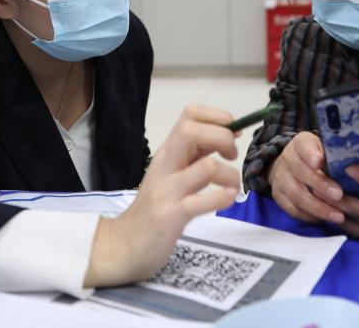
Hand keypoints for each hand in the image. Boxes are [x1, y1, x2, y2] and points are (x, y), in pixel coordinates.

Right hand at [84, 104, 239, 286]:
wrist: (126, 245)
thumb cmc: (156, 207)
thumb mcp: (174, 173)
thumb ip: (197, 154)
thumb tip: (228, 133)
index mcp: (168, 151)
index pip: (190, 113)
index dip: (217, 116)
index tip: (232, 134)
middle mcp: (165, 165)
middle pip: (191, 130)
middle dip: (222, 137)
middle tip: (230, 156)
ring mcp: (167, 190)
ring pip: (206, 167)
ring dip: (229, 174)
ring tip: (232, 186)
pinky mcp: (170, 216)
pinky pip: (201, 202)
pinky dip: (222, 198)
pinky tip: (228, 200)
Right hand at [268, 132, 345, 224]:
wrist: (290, 163)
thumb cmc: (318, 155)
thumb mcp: (325, 147)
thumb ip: (335, 154)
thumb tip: (357, 167)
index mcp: (301, 143)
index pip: (304, 147)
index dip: (311, 155)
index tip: (320, 162)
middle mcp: (287, 159)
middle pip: (301, 173)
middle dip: (321, 186)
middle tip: (339, 196)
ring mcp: (280, 178)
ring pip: (297, 195)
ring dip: (318, 208)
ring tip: (338, 216)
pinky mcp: (278, 196)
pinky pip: (292, 209)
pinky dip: (309, 216)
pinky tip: (324, 220)